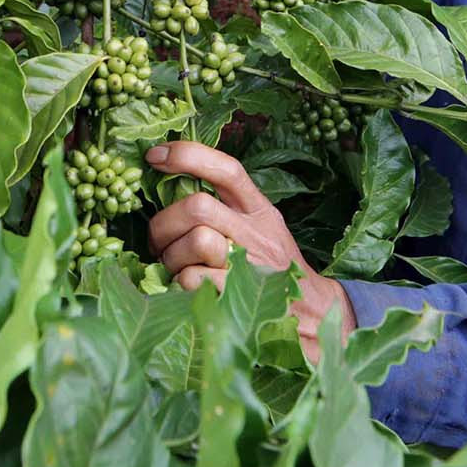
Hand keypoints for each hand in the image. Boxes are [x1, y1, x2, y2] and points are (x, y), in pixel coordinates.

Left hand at [145, 140, 355, 361]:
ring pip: (195, 240)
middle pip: (198, 206)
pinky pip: (192, 278)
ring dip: (172, 256)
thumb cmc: (270, 265)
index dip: (189, 155)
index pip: (227, 169)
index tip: (155, 155)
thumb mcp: (259, 226)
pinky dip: (180, 283)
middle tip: (160, 241)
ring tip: (177, 267)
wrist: (311, 311)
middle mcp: (257, 231)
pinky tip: (188, 287)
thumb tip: (167, 185)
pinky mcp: (239, 295)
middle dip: (165, 223)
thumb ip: (224, 206)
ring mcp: (250, 263)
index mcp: (258, 209)